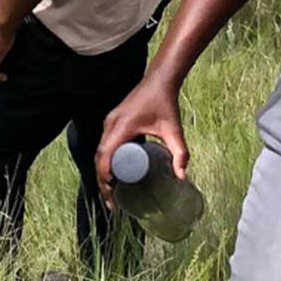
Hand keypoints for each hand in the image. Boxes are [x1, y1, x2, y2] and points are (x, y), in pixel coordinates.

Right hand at [94, 79, 187, 207]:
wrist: (159, 81)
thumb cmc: (165, 103)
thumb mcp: (173, 130)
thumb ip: (180, 153)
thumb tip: (182, 177)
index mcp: (121, 127)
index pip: (104, 155)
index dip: (104, 176)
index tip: (111, 192)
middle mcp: (111, 124)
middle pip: (99, 156)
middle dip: (102, 180)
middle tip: (112, 199)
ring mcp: (109, 122)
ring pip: (100, 151)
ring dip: (102, 170)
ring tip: (112, 190)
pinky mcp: (112, 121)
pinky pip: (104, 144)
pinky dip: (105, 160)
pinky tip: (112, 173)